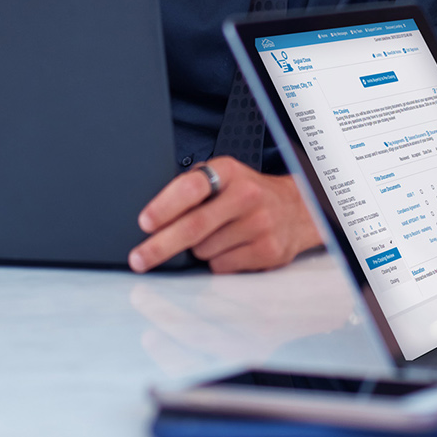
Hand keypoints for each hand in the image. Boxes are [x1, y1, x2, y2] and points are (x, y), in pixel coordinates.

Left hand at [128, 157, 322, 273]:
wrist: (297, 208)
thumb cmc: (248, 194)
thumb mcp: (223, 178)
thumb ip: (193, 190)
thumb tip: (153, 220)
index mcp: (228, 171)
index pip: (192, 186)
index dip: (165, 206)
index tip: (145, 223)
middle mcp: (246, 195)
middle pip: (195, 226)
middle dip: (160, 246)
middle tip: (139, 259)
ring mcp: (259, 224)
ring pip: (205, 250)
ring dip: (197, 251)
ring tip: (215, 236)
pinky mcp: (267, 250)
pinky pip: (222, 266)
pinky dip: (216, 262)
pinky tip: (231, 247)